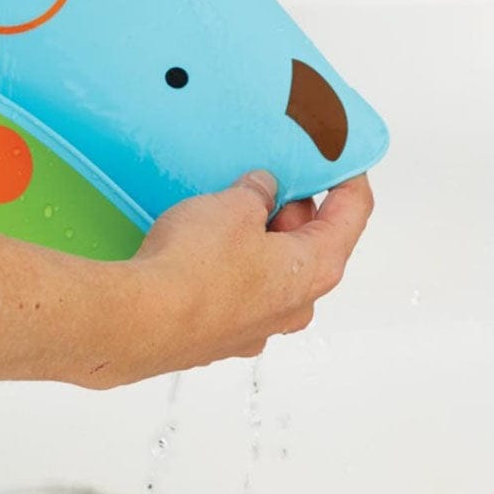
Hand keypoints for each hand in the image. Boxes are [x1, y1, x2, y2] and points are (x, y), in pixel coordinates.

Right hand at [102, 172, 373, 385]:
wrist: (141, 320)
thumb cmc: (195, 269)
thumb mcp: (233, 205)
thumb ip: (256, 192)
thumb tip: (260, 189)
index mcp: (315, 268)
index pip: (351, 214)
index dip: (348, 178)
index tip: (342, 157)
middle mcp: (295, 306)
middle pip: (311, 245)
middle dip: (291, 208)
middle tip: (267, 178)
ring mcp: (257, 327)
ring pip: (271, 271)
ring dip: (257, 240)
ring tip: (225, 210)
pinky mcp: (220, 336)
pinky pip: (236, 292)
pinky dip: (228, 266)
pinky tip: (201, 246)